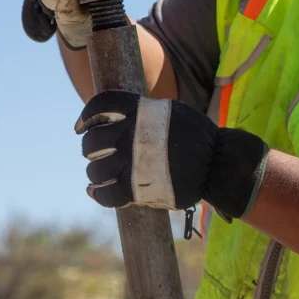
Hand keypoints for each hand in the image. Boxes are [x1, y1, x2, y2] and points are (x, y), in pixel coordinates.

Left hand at [75, 91, 268, 219]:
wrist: (217, 163)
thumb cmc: (197, 136)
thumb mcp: (170, 112)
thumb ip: (143, 113)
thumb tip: (116, 117)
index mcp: (141, 111)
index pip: (101, 105)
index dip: (87, 116)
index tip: (81, 126)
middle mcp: (132, 134)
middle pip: (93, 140)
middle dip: (90, 146)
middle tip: (96, 152)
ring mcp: (133, 162)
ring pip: (95, 168)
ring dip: (94, 170)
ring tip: (99, 172)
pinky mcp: (137, 189)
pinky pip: (105, 194)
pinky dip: (96, 192)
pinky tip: (94, 190)